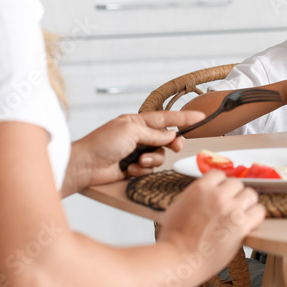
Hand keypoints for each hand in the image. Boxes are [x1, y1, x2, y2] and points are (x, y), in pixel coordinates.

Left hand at [71, 110, 204, 187]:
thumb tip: (170, 136)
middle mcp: (139, 136)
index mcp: (138, 122)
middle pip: (167, 138)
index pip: (166, 118)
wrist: (85, 166)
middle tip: (175, 147)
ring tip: (139, 162)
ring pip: (160, 155)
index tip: (200, 117)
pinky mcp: (134, 168)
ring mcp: (137, 152)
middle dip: (171, 143)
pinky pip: (149, 169)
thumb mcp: (130, 131)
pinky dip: (142, 170)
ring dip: (152, 159)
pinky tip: (130, 169)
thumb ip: (154, 133)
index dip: (184, 117)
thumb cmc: (101, 143)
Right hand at [159, 170, 265, 279]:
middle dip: (234, 194)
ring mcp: (231, 209)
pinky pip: (259, 211)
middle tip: (231, 205)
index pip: (220, 174)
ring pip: (251, 194)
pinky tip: (249, 221)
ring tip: (241, 213)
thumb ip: (192, 196)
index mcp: (200, 188)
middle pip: (237, 183)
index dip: (221, 184)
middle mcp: (218, 195)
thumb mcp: (176, 208)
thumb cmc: (173, 239)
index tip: (221, 192)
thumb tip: (199, 194)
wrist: (178, 259)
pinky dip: (256, 215)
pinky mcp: (242, 225)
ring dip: (246, 203)